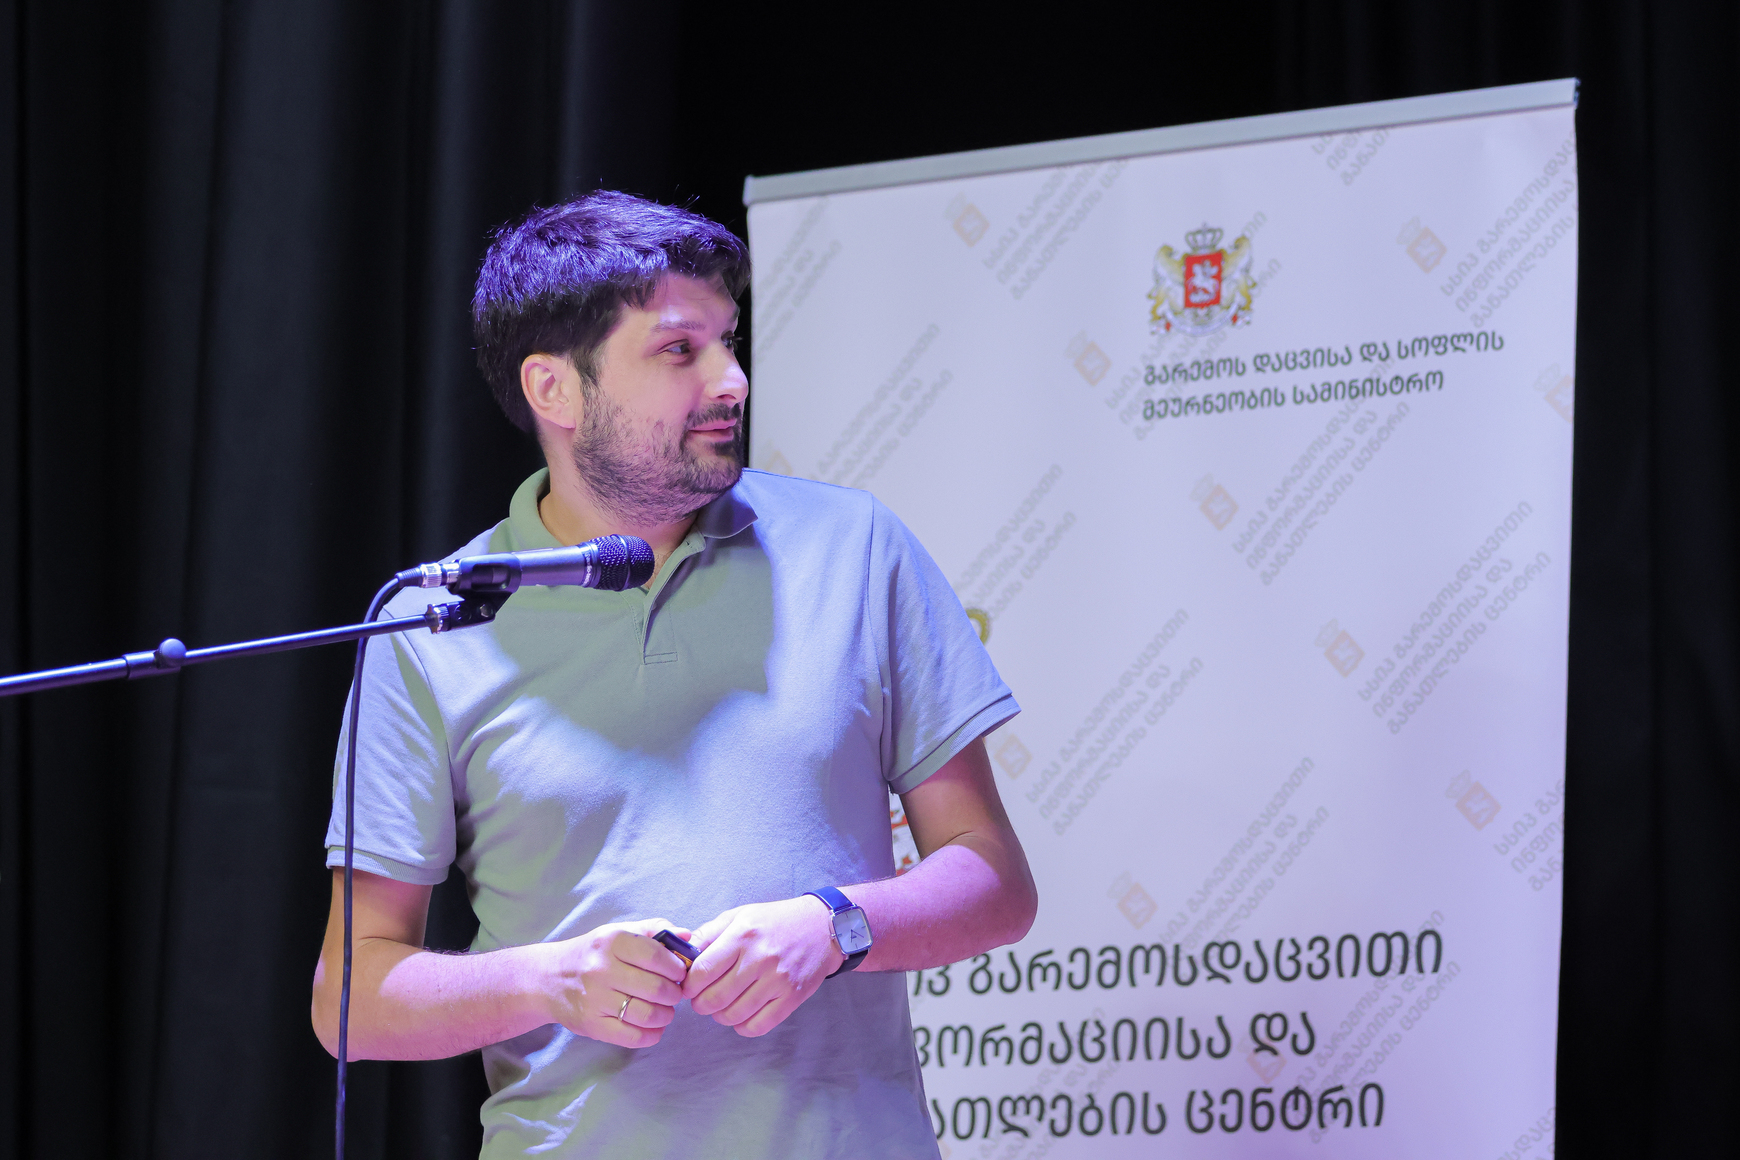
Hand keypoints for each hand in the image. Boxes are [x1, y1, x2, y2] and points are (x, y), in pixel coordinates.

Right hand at [536, 918, 692, 1048]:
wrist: (549, 979)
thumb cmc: (592, 954)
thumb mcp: (618, 932)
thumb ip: (654, 930)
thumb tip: (688, 937)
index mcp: (612, 941)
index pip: (657, 956)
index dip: (676, 967)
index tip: (680, 972)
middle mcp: (602, 970)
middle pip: (656, 988)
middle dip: (674, 993)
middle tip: (674, 993)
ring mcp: (596, 1000)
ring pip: (647, 1014)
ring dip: (666, 1015)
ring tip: (666, 1010)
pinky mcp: (592, 1025)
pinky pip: (632, 1037)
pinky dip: (651, 1035)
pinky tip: (654, 1027)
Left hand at [683, 897, 843, 1036]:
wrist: (822, 927)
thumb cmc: (776, 920)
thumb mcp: (740, 915)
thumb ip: (709, 933)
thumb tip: (681, 954)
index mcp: (743, 936)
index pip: (703, 971)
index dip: (689, 984)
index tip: (688, 986)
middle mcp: (760, 959)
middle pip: (715, 998)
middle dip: (700, 1004)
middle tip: (702, 1000)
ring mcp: (777, 981)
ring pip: (734, 1015)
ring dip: (720, 1016)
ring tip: (722, 1006)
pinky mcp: (792, 997)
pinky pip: (758, 1025)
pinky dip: (743, 1026)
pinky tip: (741, 1015)